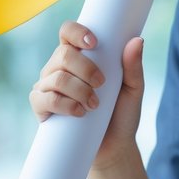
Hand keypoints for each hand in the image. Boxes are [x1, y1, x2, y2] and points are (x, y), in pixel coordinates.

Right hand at [28, 20, 145, 169]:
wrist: (113, 146)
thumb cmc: (121, 113)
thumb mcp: (133, 89)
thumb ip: (133, 66)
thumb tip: (137, 40)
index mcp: (79, 56)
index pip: (68, 32)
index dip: (77, 32)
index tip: (94, 43)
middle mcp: (59, 68)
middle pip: (63, 54)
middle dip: (85, 69)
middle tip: (102, 84)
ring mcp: (47, 87)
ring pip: (56, 78)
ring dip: (79, 91)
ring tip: (95, 105)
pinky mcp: (41, 107)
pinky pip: (45, 99)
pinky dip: (65, 105)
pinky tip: (79, 113)